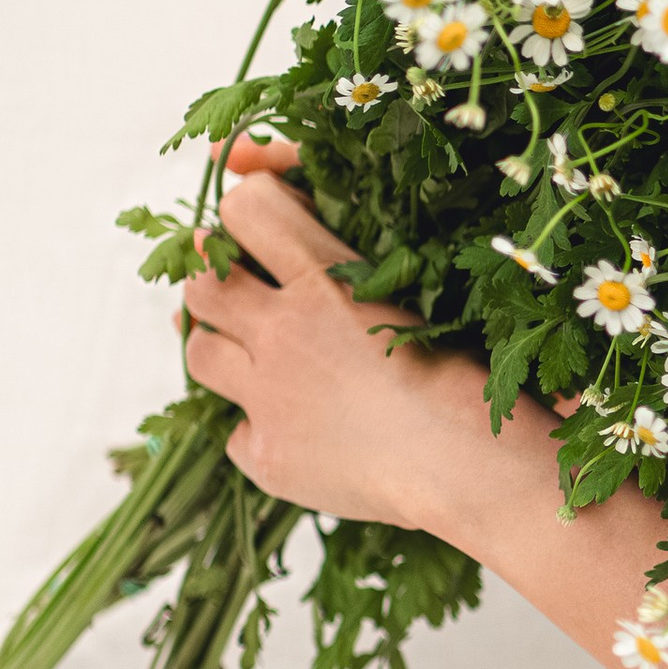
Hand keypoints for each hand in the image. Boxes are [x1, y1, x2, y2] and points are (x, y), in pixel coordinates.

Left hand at [180, 142, 483, 529]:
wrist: (468, 461)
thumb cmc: (464, 374)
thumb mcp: (416, 296)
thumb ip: (355, 267)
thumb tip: (295, 254)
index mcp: (325, 278)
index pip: (245, 207)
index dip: (245, 213)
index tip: (257, 232)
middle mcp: (281, 330)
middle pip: (202, 284)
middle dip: (214, 282)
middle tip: (241, 297)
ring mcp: (266, 396)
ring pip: (198, 353)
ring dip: (219, 349)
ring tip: (258, 362)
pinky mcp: (266, 455)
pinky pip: (236, 432)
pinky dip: (260, 429)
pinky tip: (300, 432)